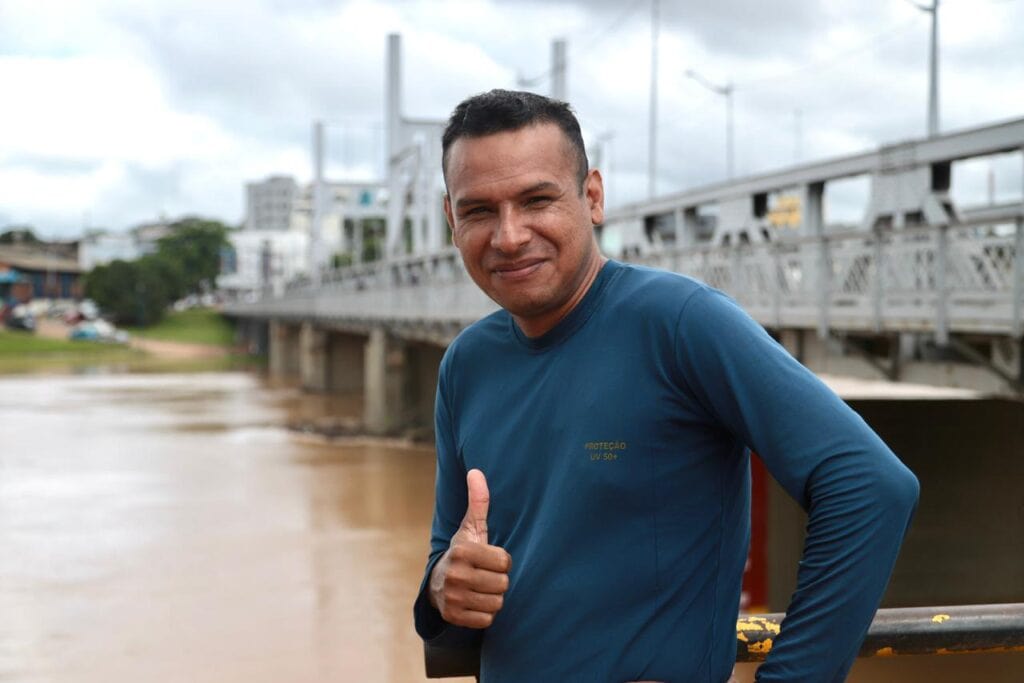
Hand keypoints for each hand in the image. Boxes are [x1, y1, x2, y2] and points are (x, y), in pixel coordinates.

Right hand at [429, 469, 511, 628]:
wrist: (436, 584)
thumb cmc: (463, 552)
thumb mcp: (470, 528)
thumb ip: (479, 501)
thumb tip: (476, 471)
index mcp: (462, 552)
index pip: (504, 562)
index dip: (500, 560)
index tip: (488, 558)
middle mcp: (455, 575)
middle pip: (502, 584)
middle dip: (497, 580)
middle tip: (483, 574)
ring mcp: (453, 598)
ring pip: (497, 603)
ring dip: (492, 597)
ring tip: (480, 587)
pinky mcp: (454, 617)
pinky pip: (488, 619)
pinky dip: (485, 613)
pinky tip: (474, 602)